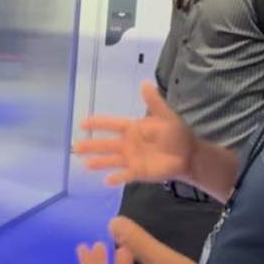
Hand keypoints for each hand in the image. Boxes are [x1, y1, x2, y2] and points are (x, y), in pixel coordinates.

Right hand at [73, 81, 197, 185]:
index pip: (111, 125)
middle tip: (75, 147)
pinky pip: (125, 175)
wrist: (188, 154)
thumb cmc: (176, 134)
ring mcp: (132, 159)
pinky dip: (116, 178)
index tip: (82, 123)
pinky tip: (107, 180)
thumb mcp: (165, 115)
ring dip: (99, 162)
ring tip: (85, 165)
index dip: (97, 124)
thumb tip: (145, 83)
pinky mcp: (139, 172)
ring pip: (111, 160)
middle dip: (91, 146)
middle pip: (106, 144)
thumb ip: (154, 102)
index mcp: (132, 129)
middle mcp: (128, 144)